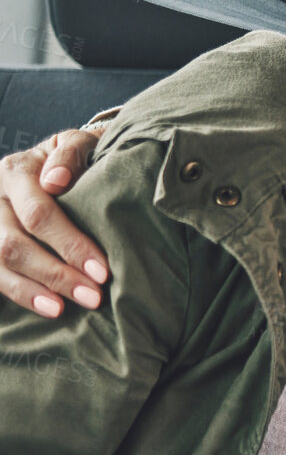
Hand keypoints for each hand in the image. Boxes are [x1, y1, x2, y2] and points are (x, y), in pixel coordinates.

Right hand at [0, 128, 107, 315]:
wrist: (49, 163)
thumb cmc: (74, 159)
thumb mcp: (76, 144)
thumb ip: (72, 153)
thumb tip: (56, 181)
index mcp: (16, 170)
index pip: (39, 214)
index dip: (70, 244)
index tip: (102, 271)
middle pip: (15, 244)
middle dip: (56, 274)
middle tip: (93, 297)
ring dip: (33, 290)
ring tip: (64, 309)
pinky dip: (19, 293)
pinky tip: (46, 308)